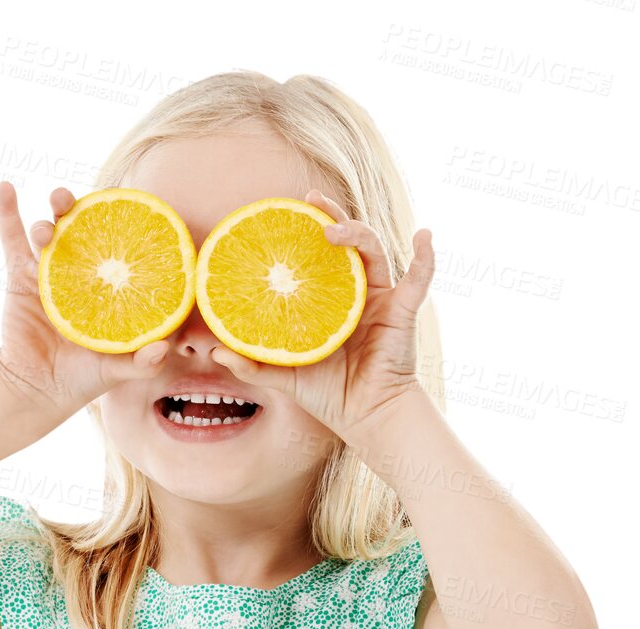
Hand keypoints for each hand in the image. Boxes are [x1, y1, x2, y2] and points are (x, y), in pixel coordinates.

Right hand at [0, 181, 168, 413]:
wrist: (37, 388)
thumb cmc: (83, 377)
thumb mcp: (118, 370)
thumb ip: (142, 362)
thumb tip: (163, 350)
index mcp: (108, 284)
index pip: (120, 245)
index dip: (127, 222)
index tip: (136, 204)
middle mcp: (81, 270)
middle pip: (84, 227)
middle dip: (83, 207)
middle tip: (83, 203)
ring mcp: (50, 270)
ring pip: (50, 231)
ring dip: (50, 217)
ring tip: (50, 226)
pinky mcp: (20, 277)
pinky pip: (12, 239)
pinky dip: (6, 212)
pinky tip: (5, 187)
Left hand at [210, 188, 435, 442]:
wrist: (365, 418)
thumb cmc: (329, 393)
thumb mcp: (284, 376)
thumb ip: (252, 364)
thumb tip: (214, 351)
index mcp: (330, 300)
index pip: (318, 256)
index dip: (306, 231)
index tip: (284, 210)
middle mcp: (356, 292)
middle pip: (347, 243)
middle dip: (331, 217)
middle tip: (310, 200)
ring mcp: (381, 299)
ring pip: (374, 252)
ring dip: (358, 233)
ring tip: (334, 228)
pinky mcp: (402, 313)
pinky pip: (419, 280)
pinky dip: (426, 258)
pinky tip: (424, 236)